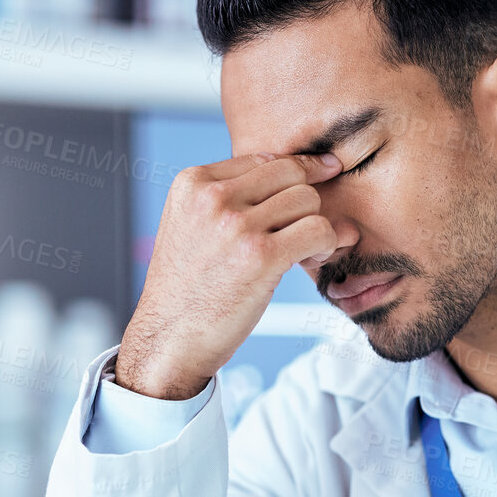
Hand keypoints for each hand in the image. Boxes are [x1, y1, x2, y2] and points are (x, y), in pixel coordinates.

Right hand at [117, 151, 349, 398]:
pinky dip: (327, 244)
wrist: (169, 338)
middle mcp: (212, 197)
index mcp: (192, 182)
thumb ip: (230, 196)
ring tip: (306, 249)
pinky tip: (314, 258)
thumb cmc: (188, 288)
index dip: (296, 170)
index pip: (263, 159)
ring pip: (307, 200)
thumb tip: (301, 171)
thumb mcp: (191, 225)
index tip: (320, 172)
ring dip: (317, 225)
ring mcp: (237, 225)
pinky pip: (318, 230)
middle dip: (305, 201)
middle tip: (304, 229)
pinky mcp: (261, 256)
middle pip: (289, 174)